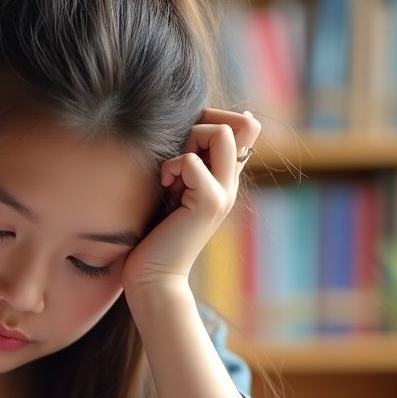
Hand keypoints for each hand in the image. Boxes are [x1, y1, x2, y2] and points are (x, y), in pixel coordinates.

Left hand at [123, 109, 260, 293]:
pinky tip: (164, 185)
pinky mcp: (210, 203)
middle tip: (175, 158)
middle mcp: (229, 184)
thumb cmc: (152, 236)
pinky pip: (191, 162)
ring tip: (171, 172)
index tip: (184, 144)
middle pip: (238, 123)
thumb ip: (181, 166)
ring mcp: (224, 193)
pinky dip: (171, 167)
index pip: (244, 128)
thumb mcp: (170, 191)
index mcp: (222, 179)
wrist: (154, 277)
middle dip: (200, 126)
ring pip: (221, 134)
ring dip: (188, 143)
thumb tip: (178, 132)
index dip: (214, 120)